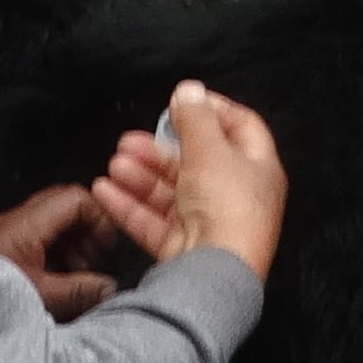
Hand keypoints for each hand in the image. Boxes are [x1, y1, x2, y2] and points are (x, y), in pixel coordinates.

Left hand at [0, 184, 122, 319]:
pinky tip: (59, 283)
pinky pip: (41, 239)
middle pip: (67, 207)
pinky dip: (58, 254)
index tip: (104, 252)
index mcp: (28, 224)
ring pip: (55, 223)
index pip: (76, 198)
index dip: (99, 220)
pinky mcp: (6, 247)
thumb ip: (80, 291)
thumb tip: (111, 287)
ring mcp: (12, 232)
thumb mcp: (41, 297)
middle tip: (94, 264)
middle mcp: (20, 220)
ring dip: (74, 245)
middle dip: (88, 232)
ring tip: (78, 278)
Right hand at [84, 82, 286, 281]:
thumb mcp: (210, 150)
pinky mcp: (183, 246)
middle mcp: (235, 196)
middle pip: (195, 162)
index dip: (213, 110)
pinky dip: (129, 205)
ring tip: (115, 163)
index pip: (240, 128)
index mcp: (257, 169)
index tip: (183, 101)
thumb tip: (189, 90)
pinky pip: (153, 220)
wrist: (214, 273)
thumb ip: (195, 118)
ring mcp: (208, 222)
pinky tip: (105, 190)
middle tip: (131, 139)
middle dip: (159, 148)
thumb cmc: (227, 210)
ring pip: (170, 191)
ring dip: (140, 174)